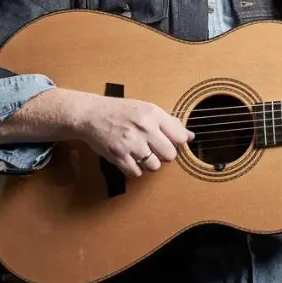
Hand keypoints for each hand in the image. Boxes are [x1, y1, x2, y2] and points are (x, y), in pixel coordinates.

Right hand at [75, 94, 193, 176]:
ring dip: (150, 164)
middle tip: (155, 150)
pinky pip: (136, 173)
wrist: (91, 114)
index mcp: (153, 113)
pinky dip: (135, 170)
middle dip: (164, 155)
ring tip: (142, 154)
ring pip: (154, 166)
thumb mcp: (147, 109)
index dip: (178, 143)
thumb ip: (170, 122)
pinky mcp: (118, 155)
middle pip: (169, 155)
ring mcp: (130, 142)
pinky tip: (131, 159)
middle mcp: (144, 127)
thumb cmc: (121, 111)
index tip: (171, 142)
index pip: (179, 137)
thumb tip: (190, 136)